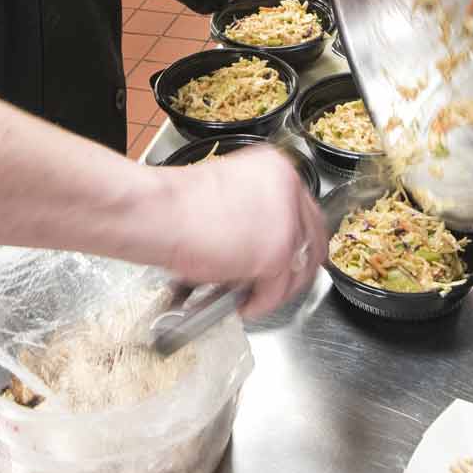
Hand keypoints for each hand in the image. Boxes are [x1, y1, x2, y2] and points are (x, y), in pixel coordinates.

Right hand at [159, 147, 325, 316]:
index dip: (297, 241)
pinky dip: (261, 303)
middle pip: (313, 240)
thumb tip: (265, 240)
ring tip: (252, 296)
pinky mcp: (278, 253)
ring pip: (300, 269)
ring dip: (277, 289)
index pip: (306, 212)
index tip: (288, 259)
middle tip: (275, 284)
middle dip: (295, 269)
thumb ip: (256, 210)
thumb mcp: (229, 193)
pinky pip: (277, 290)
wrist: (160, 213)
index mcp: (278, 169)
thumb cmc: (178, 205)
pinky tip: (243, 303)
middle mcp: (290, 189)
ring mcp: (288, 222)